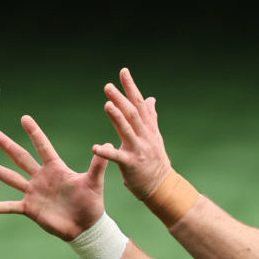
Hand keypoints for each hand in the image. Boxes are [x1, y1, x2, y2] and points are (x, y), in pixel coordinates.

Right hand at [0, 115, 108, 240]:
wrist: (86, 226)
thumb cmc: (92, 203)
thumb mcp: (94, 182)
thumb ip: (98, 164)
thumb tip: (107, 144)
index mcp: (56, 169)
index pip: (43, 147)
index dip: (34, 133)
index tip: (25, 117)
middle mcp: (42, 178)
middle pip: (21, 158)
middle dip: (8, 146)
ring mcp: (34, 193)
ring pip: (11, 178)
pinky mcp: (30, 209)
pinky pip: (10, 206)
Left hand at [93, 68, 172, 201]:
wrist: (163, 187)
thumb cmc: (156, 163)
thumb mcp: (155, 137)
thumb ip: (151, 117)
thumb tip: (150, 98)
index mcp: (148, 129)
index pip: (139, 104)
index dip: (131, 87)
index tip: (123, 71)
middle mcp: (144, 137)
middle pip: (132, 114)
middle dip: (121, 99)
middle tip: (108, 87)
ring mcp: (139, 150)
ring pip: (128, 131)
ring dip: (117, 118)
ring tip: (107, 105)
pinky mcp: (132, 165)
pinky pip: (117, 157)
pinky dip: (106, 152)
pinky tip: (95, 147)